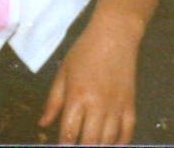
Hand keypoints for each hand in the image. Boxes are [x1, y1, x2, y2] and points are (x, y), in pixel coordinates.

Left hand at [39, 14, 140, 143]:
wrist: (114, 36)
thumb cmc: (84, 52)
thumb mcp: (63, 72)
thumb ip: (53, 101)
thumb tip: (43, 124)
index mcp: (77, 96)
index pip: (68, 132)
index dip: (63, 145)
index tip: (61, 147)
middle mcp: (98, 106)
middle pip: (89, 142)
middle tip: (75, 146)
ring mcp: (116, 108)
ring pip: (108, 141)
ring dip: (98, 147)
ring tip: (90, 145)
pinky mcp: (130, 106)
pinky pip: (127, 133)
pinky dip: (119, 143)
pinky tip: (110, 145)